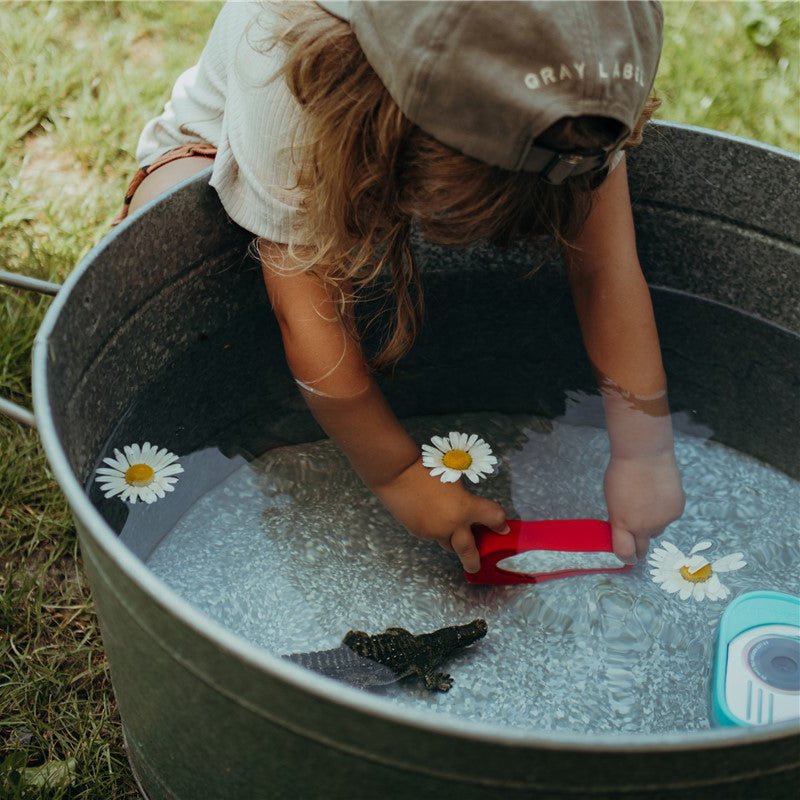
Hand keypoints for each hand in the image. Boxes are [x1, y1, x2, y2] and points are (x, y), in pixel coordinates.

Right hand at [371, 459, 508, 572]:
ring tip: (450, 531)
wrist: (397, 474)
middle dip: (474, 561)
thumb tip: (468, 510)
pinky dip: (435, 530)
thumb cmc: (427, 470)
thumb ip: (463, 499)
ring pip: (447, 544)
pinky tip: (429, 516)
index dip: (500, 523)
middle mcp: (452, 525)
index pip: (492, 518)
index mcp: (465, 507)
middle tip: (476, 567)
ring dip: (452, 541)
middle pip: (469, 551)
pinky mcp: (418, 532)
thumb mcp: (454, 480)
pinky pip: (432, 536)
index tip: (502, 528)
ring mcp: (434, 532)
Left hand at [604, 450, 684, 563]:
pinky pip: (669, 517)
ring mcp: (663, 521)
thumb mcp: (612, 499)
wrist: (645, 455)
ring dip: (652, 523)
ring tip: (648, 501)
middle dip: (639, 547)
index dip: (626, 558)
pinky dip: (665, 510)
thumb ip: (619, 518)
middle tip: (637, 540)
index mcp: (622, 524)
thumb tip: (624, 529)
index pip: (625, 553)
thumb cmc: (622, 472)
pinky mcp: (677, 512)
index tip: (627, 557)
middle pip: (643, 548)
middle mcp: (644, 527)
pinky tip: (660, 493)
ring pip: (657, 530)